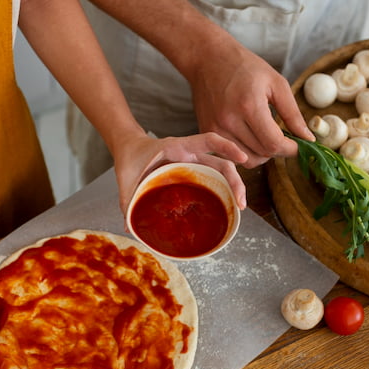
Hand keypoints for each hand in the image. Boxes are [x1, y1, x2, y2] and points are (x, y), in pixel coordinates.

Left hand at [111, 132, 248, 214]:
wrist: (128, 148)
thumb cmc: (129, 159)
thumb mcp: (125, 178)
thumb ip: (127, 199)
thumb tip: (129, 227)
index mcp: (176, 147)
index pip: (208, 141)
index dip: (227, 147)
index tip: (243, 158)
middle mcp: (189, 153)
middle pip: (221, 162)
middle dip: (236, 180)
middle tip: (241, 203)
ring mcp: (193, 162)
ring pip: (221, 171)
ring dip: (234, 186)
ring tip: (239, 207)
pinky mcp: (192, 171)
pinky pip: (212, 177)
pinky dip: (222, 188)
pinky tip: (227, 203)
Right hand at [188, 42, 313, 167]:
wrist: (207, 59)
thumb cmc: (244, 66)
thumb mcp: (276, 83)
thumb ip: (293, 114)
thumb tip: (308, 139)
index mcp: (249, 105)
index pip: (274, 143)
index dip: (291, 149)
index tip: (298, 145)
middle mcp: (229, 120)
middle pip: (262, 154)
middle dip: (278, 150)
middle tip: (284, 138)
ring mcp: (214, 128)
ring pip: (247, 160)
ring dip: (262, 154)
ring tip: (266, 137)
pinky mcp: (207, 132)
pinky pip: (231, 156)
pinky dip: (245, 153)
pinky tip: (251, 138)